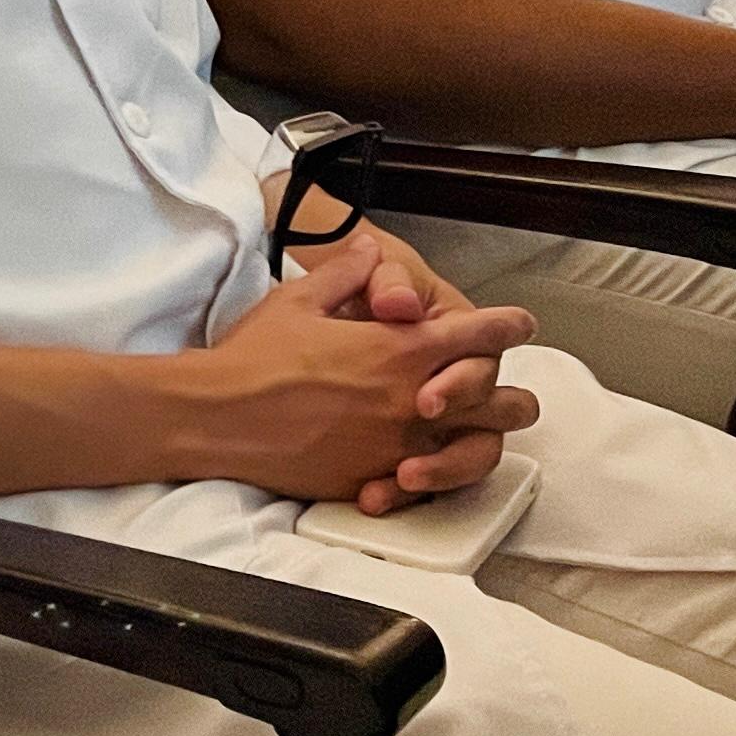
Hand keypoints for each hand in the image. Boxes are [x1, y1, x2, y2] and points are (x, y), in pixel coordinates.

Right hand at [196, 230, 537, 514]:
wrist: (217, 417)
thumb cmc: (254, 356)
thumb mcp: (301, 299)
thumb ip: (348, 273)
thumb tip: (369, 249)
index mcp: (400, 349)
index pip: (479, 333)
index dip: (508, 325)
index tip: (518, 323)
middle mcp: (413, 400)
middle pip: (501, 401)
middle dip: (509, 391)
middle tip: (499, 385)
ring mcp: (400, 447)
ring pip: (479, 450)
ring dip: (485, 437)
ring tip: (475, 430)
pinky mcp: (376, 479)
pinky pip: (430, 485)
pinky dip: (436, 475)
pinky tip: (425, 464)